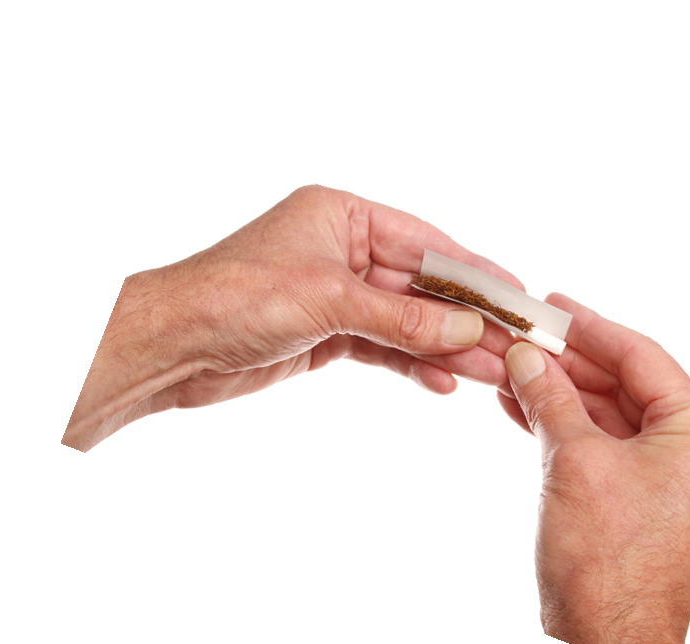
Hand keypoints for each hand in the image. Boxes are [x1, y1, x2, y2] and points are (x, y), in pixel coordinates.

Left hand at [63, 185, 520, 450]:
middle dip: (466, 318)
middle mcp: (342, 249)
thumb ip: (403, 317)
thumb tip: (468, 329)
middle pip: (421, 285)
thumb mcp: (330, 300)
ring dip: (446, 347)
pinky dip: (411, 363)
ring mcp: (335, 294)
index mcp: (341, 215)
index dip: (474, 271)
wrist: (171, 346)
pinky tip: (444, 382)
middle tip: (513, 344)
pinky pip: (382, 346)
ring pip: (406, 320)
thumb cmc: (236, 298)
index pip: (425, 242)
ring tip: (492, 373)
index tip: (517, 295)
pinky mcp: (326, 333)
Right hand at [497, 293, 689, 643]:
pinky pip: (602, 447)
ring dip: (560, 393)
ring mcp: (669, 479)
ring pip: (608, 416)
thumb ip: (550, 395)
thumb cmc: (605, 561)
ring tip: (512, 368)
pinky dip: (564, 426)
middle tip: (525, 334)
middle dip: (569, 362)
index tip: (554, 304)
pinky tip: (522, 407)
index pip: (643, 358)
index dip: (592, 328)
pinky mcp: (639, 500)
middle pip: (625, 385)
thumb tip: (527, 356)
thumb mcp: (573, 459)